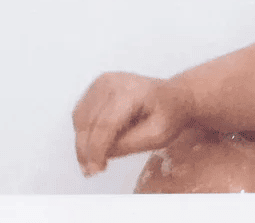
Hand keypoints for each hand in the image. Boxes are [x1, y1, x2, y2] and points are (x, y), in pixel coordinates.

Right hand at [72, 72, 192, 176]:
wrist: (174, 95)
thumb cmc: (169, 115)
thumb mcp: (158, 136)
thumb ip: (129, 144)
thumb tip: (101, 153)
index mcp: (131, 91)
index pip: (106, 123)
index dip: (97, 149)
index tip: (95, 170)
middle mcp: (112, 82)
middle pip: (90, 122)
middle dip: (87, 150)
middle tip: (90, 172)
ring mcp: (102, 82)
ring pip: (80, 119)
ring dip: (83, 143)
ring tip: (93, 161)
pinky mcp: (96, 87)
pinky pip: (81, 114)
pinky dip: (84, 131)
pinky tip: (95, 144)